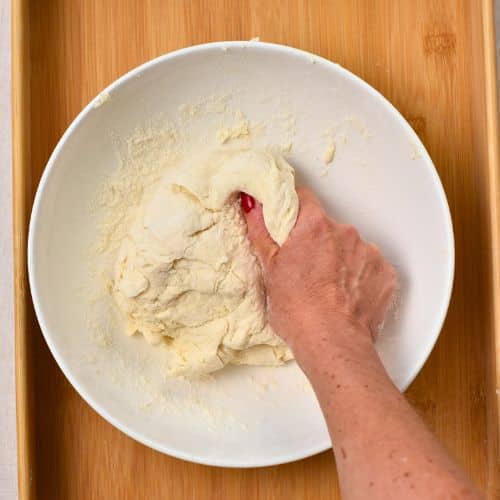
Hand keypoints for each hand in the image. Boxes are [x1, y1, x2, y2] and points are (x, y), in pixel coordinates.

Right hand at [243, 187, 395, 355]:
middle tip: (304, 267)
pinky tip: (346, 295)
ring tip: (327, 287)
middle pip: (326, 226)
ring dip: (339, 258)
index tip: (287, 222)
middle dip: (316, 240)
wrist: (333, 345)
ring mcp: (369, 253)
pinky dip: (358, 276)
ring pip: (348, 246)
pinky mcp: (385, 273)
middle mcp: (346, 232)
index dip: (292, 208)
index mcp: (314, 226)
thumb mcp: (270, 270)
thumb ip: (262, 231)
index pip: (302, 197)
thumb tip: (253, 205)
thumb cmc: (297, 311)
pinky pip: (368, 265)